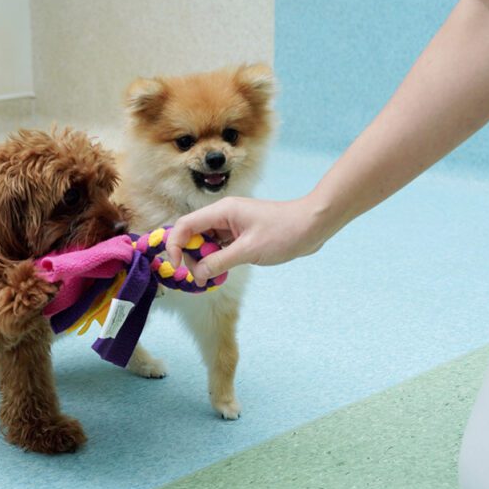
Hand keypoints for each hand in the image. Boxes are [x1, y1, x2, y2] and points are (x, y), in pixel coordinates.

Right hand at [165, 195, 333, 283]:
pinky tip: (223, 272)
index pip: (185, 226)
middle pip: (193, 236)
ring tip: (214, 277)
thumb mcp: (248, 250)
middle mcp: (223, 215)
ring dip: (205, 260)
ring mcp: (232, 225)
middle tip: (203, 277)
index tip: (177, 267)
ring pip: (206, 243)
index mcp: (222, 211)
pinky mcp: (241, 234)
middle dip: (192, 257)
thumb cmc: (284, 232)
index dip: (175, 246)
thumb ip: (219, 262)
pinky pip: (220, 247)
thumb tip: (198, 275)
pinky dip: (218, 260)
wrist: (313, 225)